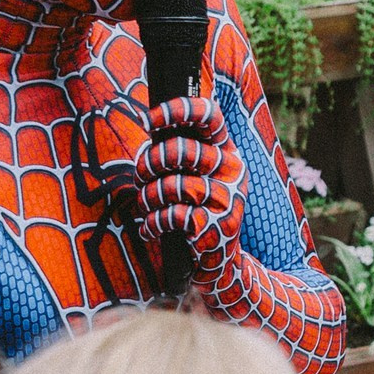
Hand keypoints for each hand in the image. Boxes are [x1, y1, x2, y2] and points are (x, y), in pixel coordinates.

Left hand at [132, 95, 241, 275]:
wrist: (219, 263)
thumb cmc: (196, 211)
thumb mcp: (193, 177)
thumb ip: (178, 152)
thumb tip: (150, 123)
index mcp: (227, 151)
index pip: (209, 116)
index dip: (177, 111)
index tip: (149, 120)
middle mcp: (232, 170)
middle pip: (181, 148)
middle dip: (149, 162)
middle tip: (141, 176)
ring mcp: (227, 198)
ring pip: (171, 184)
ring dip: (147, 197)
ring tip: (146, 207)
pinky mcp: (216, 225)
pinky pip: (171, 214)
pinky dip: (152, 223)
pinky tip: (150, 230)